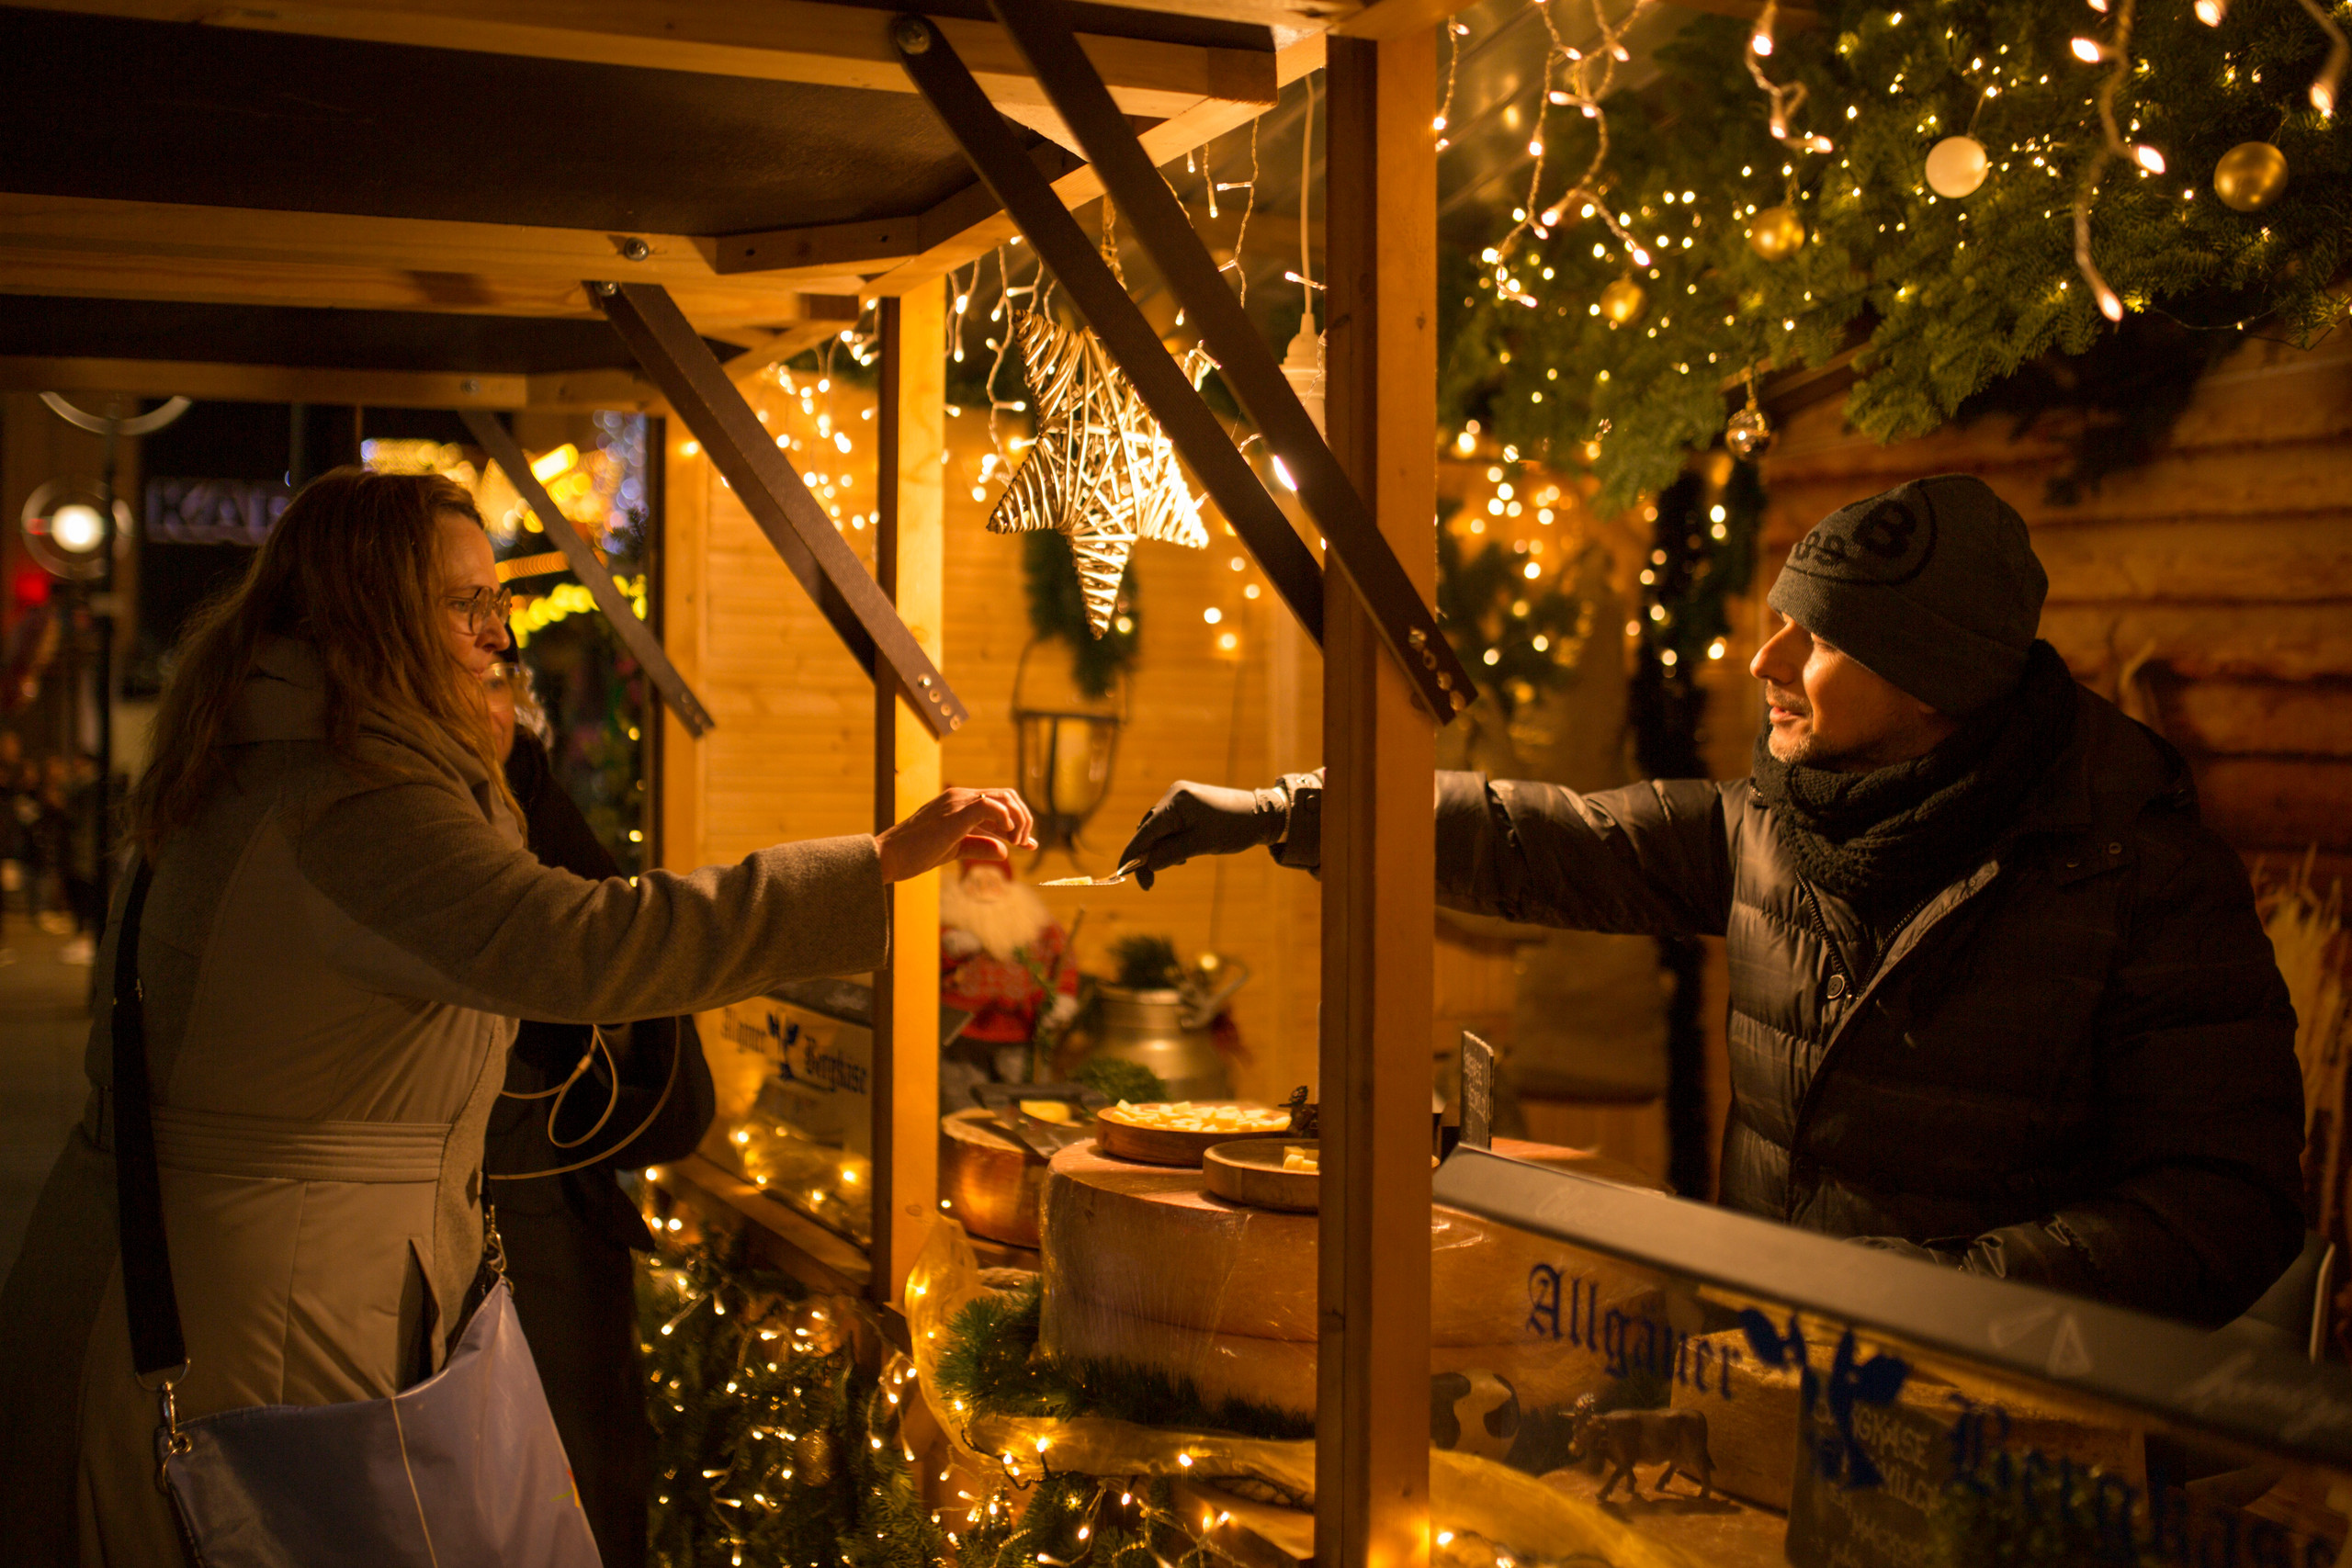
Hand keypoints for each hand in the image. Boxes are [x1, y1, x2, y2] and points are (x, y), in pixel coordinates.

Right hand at [876, 788, 1035, 883]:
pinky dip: (1006, 818)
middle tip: (1024, 845)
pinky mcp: (955, 813)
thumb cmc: (914, 854)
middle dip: (1023, 819)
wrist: (888, 856)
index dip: (1018, 822)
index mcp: (958, 803)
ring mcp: (957, 802)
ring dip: (1019, 820)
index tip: (1028, 845)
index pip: (998, 802)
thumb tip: (1004, 851)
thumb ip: (979, 846)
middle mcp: (959, 797)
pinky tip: (1008, 837)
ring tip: (1018, 844)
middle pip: (1007, 795)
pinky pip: (990, 805)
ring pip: (1004, 798)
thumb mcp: (953, 850)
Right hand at [1117, 779, 1289, 889]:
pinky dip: (1170, 841)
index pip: (1145, 831)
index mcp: (1177, 802)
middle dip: (1147, 856)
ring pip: (1157, 829)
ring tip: (1180, 863)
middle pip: (1148, 830)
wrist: (1260, 814)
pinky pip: (1168, 825)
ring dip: (1160, 850)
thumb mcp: (1201, 844)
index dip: (1132, 854)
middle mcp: (1174, 795)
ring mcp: (1180, 798)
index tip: (1121, 874)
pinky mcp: (1186, 804)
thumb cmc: (1234, 828)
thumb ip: (1172, 853)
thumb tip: (1147, 863)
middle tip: (1150, 883)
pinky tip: (1183, 854)